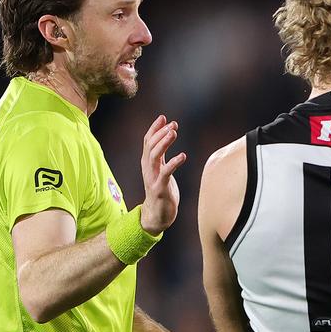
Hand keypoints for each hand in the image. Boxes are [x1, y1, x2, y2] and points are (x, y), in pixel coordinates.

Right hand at [139, 115, 186, 234]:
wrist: (157, 214)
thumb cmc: (162, 190)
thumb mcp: (160, 169)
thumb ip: (162, 155)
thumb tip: (167, 137)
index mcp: (148, 163)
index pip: (147, 141)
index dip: (154, 128)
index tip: (164, 117)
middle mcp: (147, 168)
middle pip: (150, 146)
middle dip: (160, 133)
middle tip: (172, 124)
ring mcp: (152, 178)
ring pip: (154, 156)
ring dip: (164, 143)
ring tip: (174, 132)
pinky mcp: (159, 188)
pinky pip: (165, 173)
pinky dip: (173, 163)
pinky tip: (183, 155)